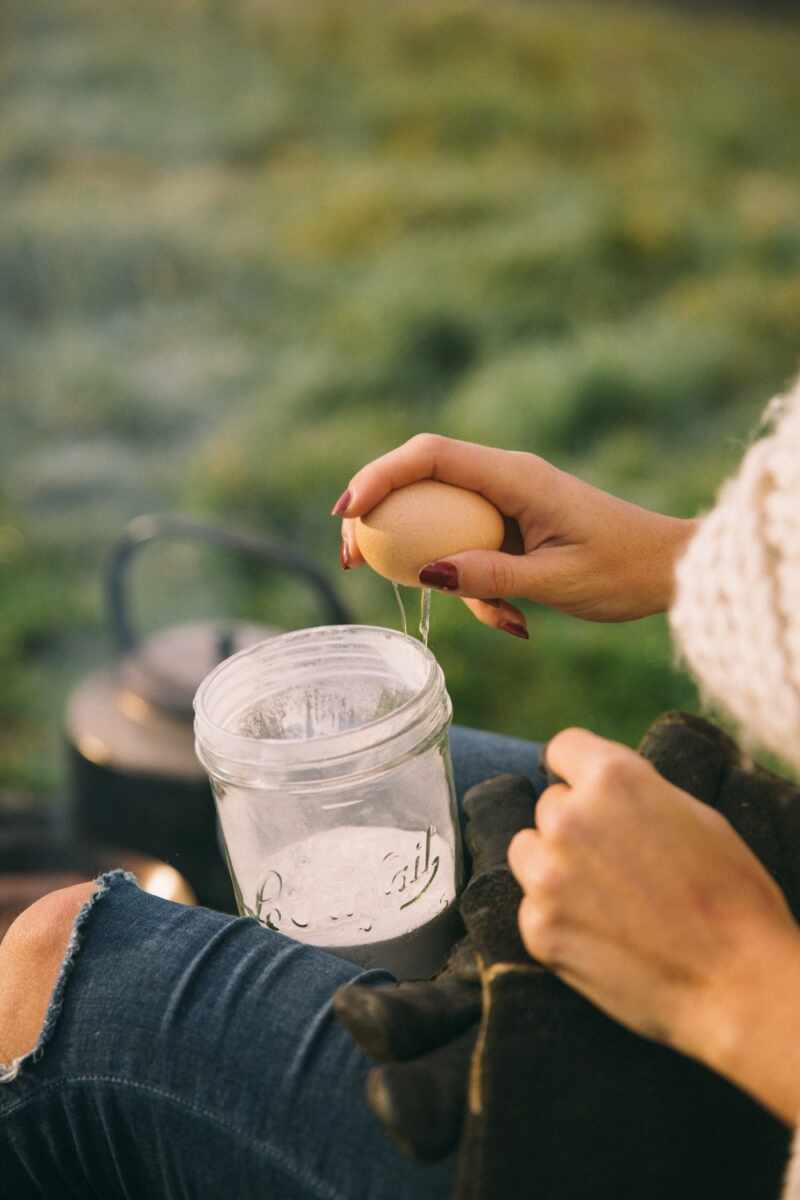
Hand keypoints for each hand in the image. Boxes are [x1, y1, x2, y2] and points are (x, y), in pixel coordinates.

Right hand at [333, 433, 695, 636]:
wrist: (672, 569)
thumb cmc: (625, 571)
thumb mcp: (556, 582)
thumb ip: (490, 576)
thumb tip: (424, 572)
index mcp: (515, 476)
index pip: (430, 457)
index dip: (378, 476)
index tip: (346, 513)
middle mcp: (506, 477)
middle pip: (420, 478)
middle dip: (379, 514)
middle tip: (351, 560)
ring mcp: (509, 499)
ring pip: (442, 518)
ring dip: (440, 567)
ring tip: (494, 618)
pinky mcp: (515, 525)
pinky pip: (471, 547)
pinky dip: (479, 585)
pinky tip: (518, 621)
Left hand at [508, 727, 799, 1122]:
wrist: (737, 983)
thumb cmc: (732, 895)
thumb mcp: (694, 815)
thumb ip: (636, 794)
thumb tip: (600, 790)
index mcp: (612, 778)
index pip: (563, 748)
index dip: (576, 769)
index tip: (584, 788)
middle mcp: (569, 818)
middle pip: (550, 806)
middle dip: (576, 826)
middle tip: (617, 861)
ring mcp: (547, 874)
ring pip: (527, 851)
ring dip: (553, 865)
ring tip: (604, 897)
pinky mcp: (537, 927)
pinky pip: (533, 907)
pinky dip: (558, 918)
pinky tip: (602, 936)